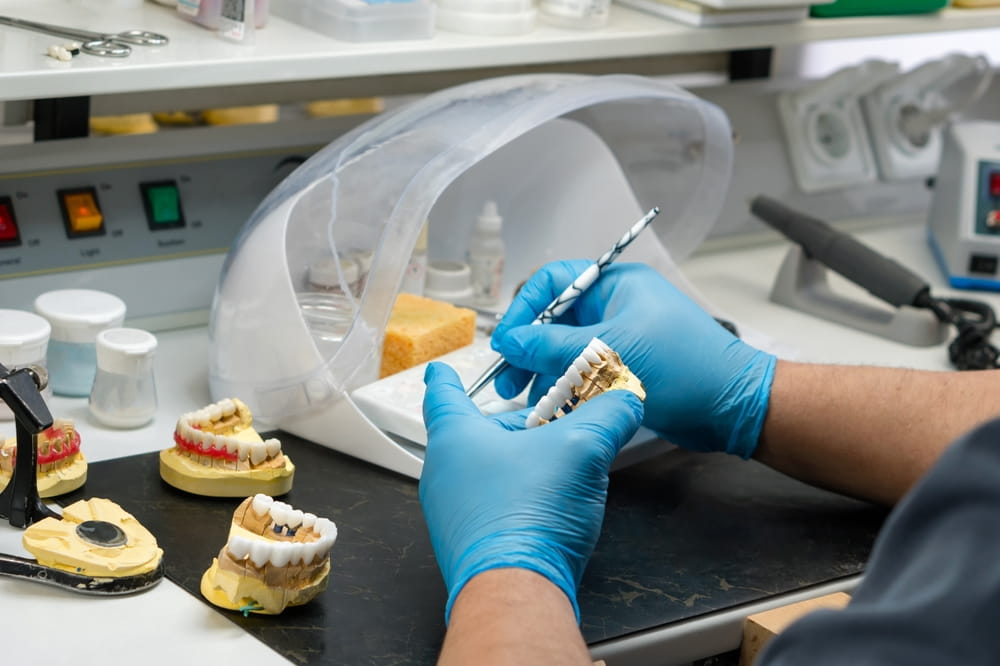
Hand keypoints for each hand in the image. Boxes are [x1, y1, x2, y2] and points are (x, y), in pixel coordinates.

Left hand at [419, 362, 643, 622]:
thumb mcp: (582, 448)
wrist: (518, 592)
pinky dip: (518, 500)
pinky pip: (493, 509)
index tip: (441, 370)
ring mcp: (453, 514)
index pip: (444, 395)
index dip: (447, 379)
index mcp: (456, 438)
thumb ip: (608, 414)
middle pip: (479, 436)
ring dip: (520, 467)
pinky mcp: (471, 545)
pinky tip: (550, 509)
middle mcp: (444, 475)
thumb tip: (625, 400)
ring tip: (558, 469)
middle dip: (514, 428)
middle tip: (547, 423)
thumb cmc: (529, 516)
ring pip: (488, 474)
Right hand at [491, 260, 775, 457]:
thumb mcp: (611, 352)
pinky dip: (565, 388)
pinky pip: (584, 373)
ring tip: (523, 399)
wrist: (733, 407)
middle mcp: (615, 307)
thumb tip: (511, 342)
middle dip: (528, 349)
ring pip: (566, 351)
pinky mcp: (626, 369)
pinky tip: (549, 408)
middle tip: (508, 380)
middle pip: (555, 320)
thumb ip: (554, 347)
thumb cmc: (684, 368)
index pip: (553, 283)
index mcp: (615, 285)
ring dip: (542, 373)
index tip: (506, 342)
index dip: (524, 310)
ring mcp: (621, 338)